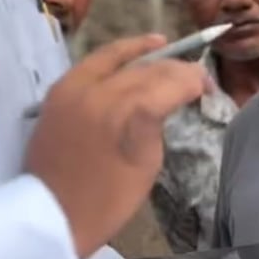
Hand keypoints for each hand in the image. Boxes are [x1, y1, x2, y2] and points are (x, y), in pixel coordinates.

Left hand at [23, 33, 210, 258]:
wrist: (51, 214)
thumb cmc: (106, 201)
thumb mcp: (147, 164)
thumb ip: (156, 121)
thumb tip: (164, 99)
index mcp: (128, 113)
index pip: (169, 83)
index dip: (192, 81)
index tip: (207, 86)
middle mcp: (100, 90)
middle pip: (145, 68)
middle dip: (173, 68)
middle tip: (193, 75)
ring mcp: (74, 86)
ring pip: (115, 56)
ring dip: (142, 51)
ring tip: (164, 45)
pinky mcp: (58, 90)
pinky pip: (91, 63)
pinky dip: (113, 56)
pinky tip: (130, 55)